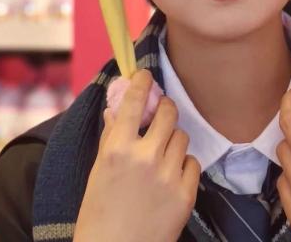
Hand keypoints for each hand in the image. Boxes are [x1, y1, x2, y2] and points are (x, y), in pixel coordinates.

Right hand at [73, 70, 200, 241]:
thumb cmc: (99, 215)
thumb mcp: (98, 173)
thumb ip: (110, 138)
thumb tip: (117, 110)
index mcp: (117, 149)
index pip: (134, 102)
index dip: (142, 83)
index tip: (146, 74)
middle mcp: (145, 157)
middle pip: (168, 113)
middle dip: (165, 109)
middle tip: (161, 113)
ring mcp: (168, 175)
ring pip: (182, 137)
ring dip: (173, 140)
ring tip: (161, 156)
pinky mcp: (186, 193)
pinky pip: (192, 162)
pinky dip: (183, 165)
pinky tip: (171, 176)